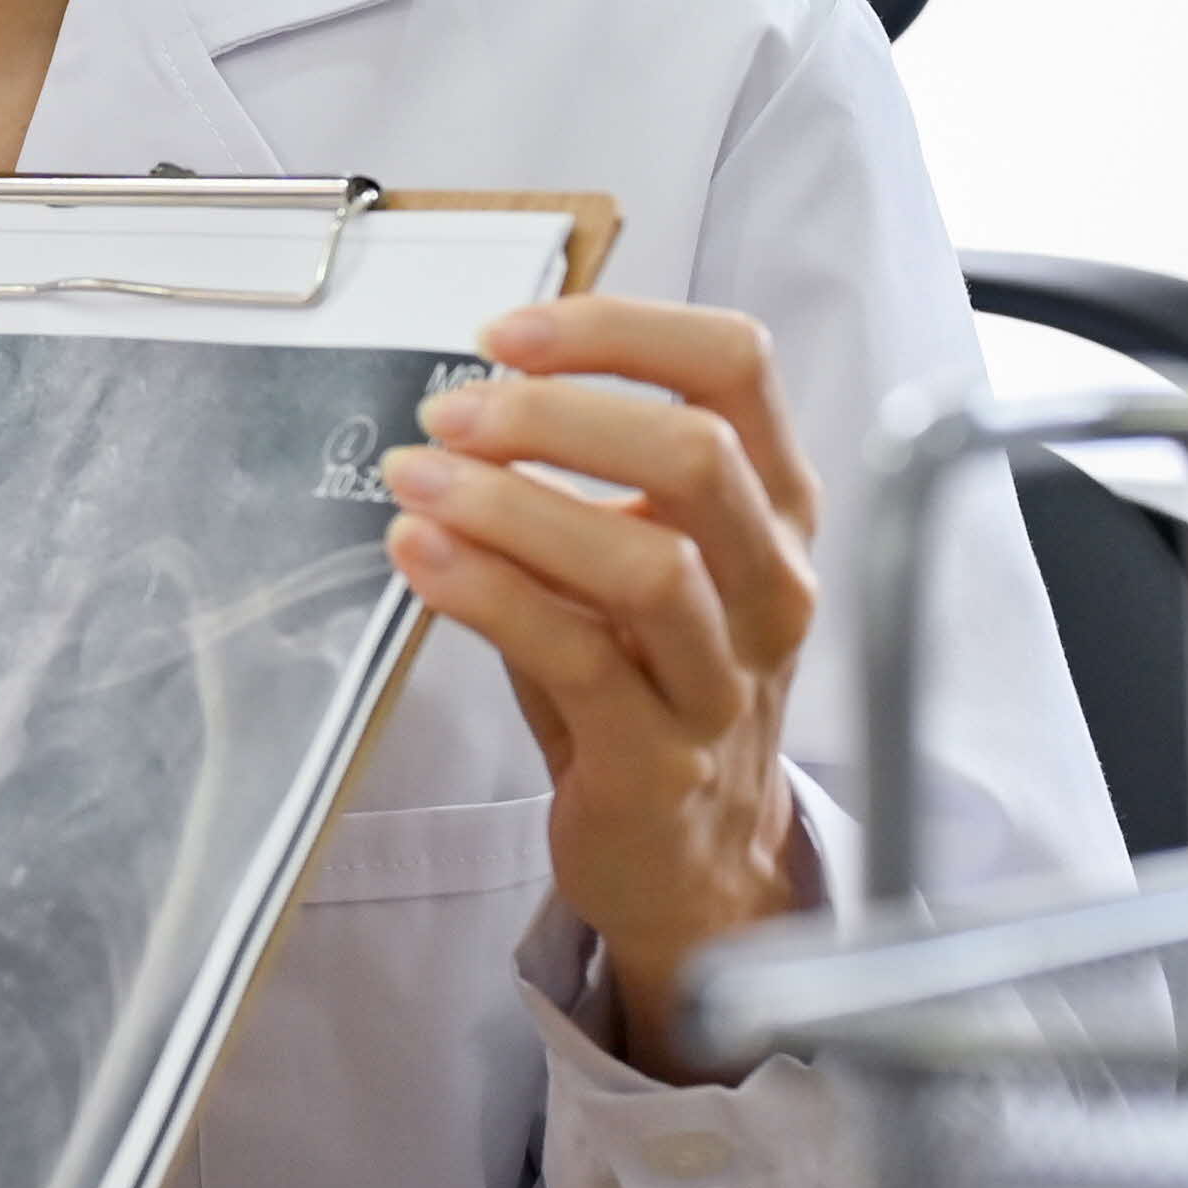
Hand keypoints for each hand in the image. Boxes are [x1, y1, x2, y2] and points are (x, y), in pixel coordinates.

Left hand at [379, 294, 823, 1071]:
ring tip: (415, 481)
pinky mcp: (660, 757)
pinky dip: (488, 593)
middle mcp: (771, 584)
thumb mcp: (636, 554)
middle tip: (448, 412)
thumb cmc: (646, 682)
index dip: (618, 330)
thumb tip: (476, 387)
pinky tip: (420, 556)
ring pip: (646, 564)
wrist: (687, 857)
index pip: (736, 367)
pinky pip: (578, 658)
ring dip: (511, 506)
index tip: (507, 333)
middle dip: (554, 415)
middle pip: (697, 455)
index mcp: (772, 508)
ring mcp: (726, 678)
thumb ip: (584, 472)